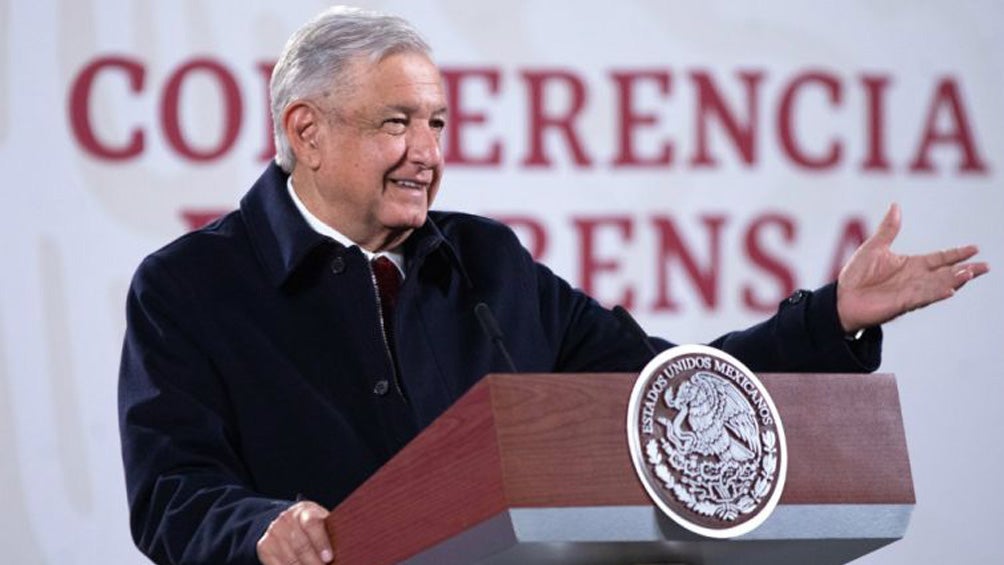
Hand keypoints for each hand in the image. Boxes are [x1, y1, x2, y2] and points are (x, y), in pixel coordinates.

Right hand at [257, 500, 333, 564]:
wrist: (285, 522)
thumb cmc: (313, 525)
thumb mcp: (322, 522)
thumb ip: (331, 532)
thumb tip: (347, 549)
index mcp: (305, 511)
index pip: (312, 524)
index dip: (321, 542)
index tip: (329, 558)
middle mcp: (286, 520)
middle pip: (301, 546)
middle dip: (314, 563)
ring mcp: (274, 533)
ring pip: (290, 560)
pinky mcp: (264, 547)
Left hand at [836, 203, 988, 332]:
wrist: (842, 297)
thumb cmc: (857, 275)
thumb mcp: (874, 247)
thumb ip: (888, 229)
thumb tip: (896, 205)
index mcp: (911, 264)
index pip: (940, 258)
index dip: (956, 253)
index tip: (975, 248)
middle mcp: (915, 279)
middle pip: (946, 273)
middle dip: (965, 270)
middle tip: (985, 267)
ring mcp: (910, 292)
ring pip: (937, 285)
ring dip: (954, 280)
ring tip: (970, 273)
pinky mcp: (901, 303)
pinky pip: (922, 298)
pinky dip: (936, 293)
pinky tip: (950, 290)